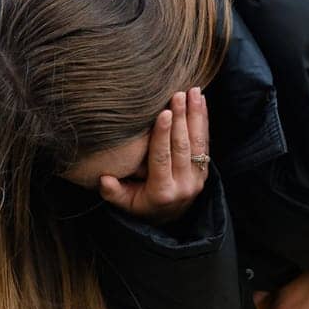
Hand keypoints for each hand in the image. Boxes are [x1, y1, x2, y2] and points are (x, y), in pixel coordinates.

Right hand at [99, 88, 209, 224]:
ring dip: (195, 115)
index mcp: (162, 192)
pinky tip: (201, 101)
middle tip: (178, 94)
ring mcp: (197, 178)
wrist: (169, 218)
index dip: (163, 135)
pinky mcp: (205, 171)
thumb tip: (104, 179)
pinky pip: (205, 142)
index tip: (164, 112)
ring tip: (193, 91)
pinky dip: (203, 120)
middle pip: (182, 146)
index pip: (162, 158)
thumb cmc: (142, 205)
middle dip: (181, 118)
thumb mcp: (125, 204)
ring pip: (198, 142)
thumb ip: (114, 193)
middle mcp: (184, 186)